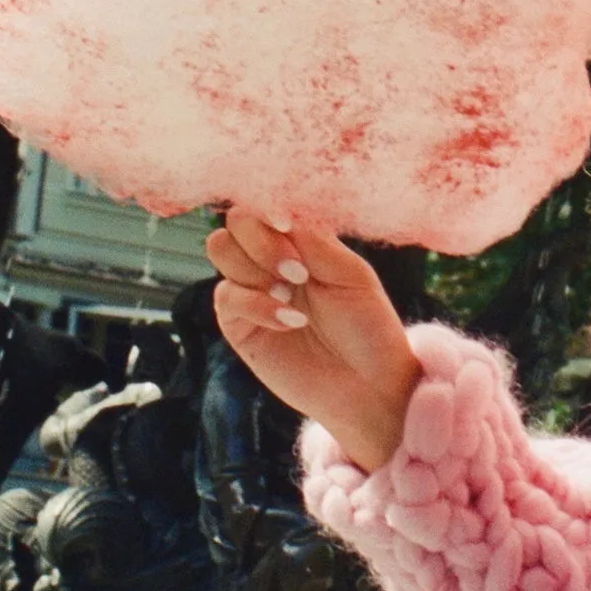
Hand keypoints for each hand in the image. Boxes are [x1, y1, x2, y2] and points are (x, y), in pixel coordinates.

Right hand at [207, 210, 422, 473]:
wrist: (368, 386)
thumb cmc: (369, 327)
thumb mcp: (351, 275)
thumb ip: (314, 241)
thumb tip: (278, 214)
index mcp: (302, 240)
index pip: (268, 204)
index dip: (268, 206)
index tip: (286, 223)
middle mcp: (271, 259)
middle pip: (235, 221)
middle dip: (262, 239)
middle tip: (299, 270)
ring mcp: (253, 290)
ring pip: (221, 249)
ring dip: (256, 266)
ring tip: (293, 291)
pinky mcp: (239, 326)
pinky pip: (225, 297)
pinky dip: (256, 303)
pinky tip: (290, 320)